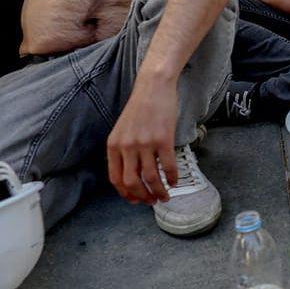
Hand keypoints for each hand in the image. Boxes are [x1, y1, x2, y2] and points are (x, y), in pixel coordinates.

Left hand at [107, 79, 179, 204]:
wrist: (153, 86)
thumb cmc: (140, 107)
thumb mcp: (123, 129)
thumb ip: (123, 150)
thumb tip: (132, 174)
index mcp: (114, 145)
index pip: (116, 179)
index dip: (126, 194)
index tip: (136, 200)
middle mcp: (127, 146)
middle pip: (132, 182)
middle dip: (143, 197)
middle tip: (152, 201)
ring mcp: (145, 143)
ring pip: (151, 178)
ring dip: (159, 191)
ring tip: (165, 196)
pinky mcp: (163, 139)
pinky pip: (168, 166)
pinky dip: (172, 178)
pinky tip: (175, 181)